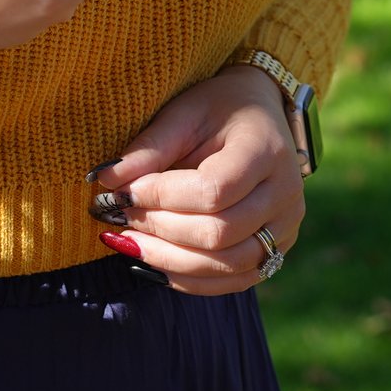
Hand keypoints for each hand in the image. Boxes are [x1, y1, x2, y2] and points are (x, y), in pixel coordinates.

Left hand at [90, 65, 306, 296]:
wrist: (261, 117)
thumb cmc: (218, 110)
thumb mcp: (184, 114)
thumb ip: (150, 147)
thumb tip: (104, 180)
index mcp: (266, 151)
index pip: (214, 190)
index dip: (162, 196)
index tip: (122, 191)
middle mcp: (286, 194)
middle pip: (219, 233)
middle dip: (160, 229)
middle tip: (119, 215)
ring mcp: (286, 228)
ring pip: (227, 265)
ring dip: (169, 260)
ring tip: (128, 241)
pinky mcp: (275, 250)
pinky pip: (232, 280)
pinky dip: (188, 279)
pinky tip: (152, 262)